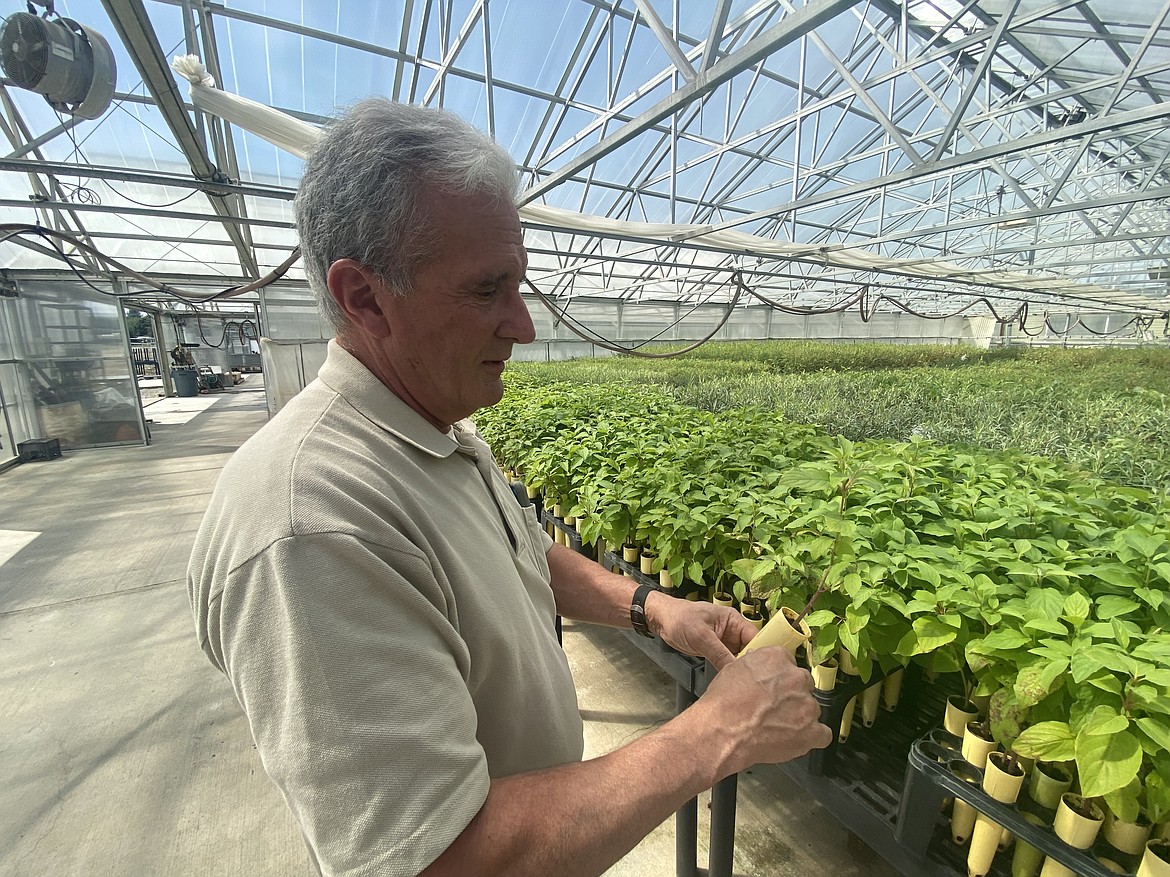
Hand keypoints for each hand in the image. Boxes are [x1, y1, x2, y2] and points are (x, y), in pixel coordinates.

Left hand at [644, 592, 756, 670]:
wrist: (661, 620)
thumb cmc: (679, 618)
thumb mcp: (701, 636)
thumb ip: (719, 653)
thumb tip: (735, 669)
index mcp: (733, 620)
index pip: (754, 636)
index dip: (760, 652)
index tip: (761, 669)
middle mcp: (732, 631)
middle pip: (749, 649)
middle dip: (750, 663)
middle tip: (753, 680)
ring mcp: (724, 642)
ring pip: (738, 657)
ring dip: (739, 668)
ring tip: (744, 683)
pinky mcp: (715, 651)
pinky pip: (727, 661)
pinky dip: (729, 670)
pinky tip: (731, 680)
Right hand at [695, 646, 831, 775]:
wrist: (721, 731)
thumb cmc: (722, 705)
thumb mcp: (733, 669)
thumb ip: (756, 664)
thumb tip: (761, 669)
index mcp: (777, 658)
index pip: (788, 663)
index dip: (780, 679)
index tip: (775, 687)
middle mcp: (796, 677)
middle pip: (803, 685)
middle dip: (792, 696)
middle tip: (775, 709)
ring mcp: (806, 705)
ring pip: (812, 709)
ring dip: (800, 717)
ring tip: (778, 727)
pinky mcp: (811, 731)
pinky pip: (823, 735)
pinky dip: (812, 738)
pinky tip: (796, 739)